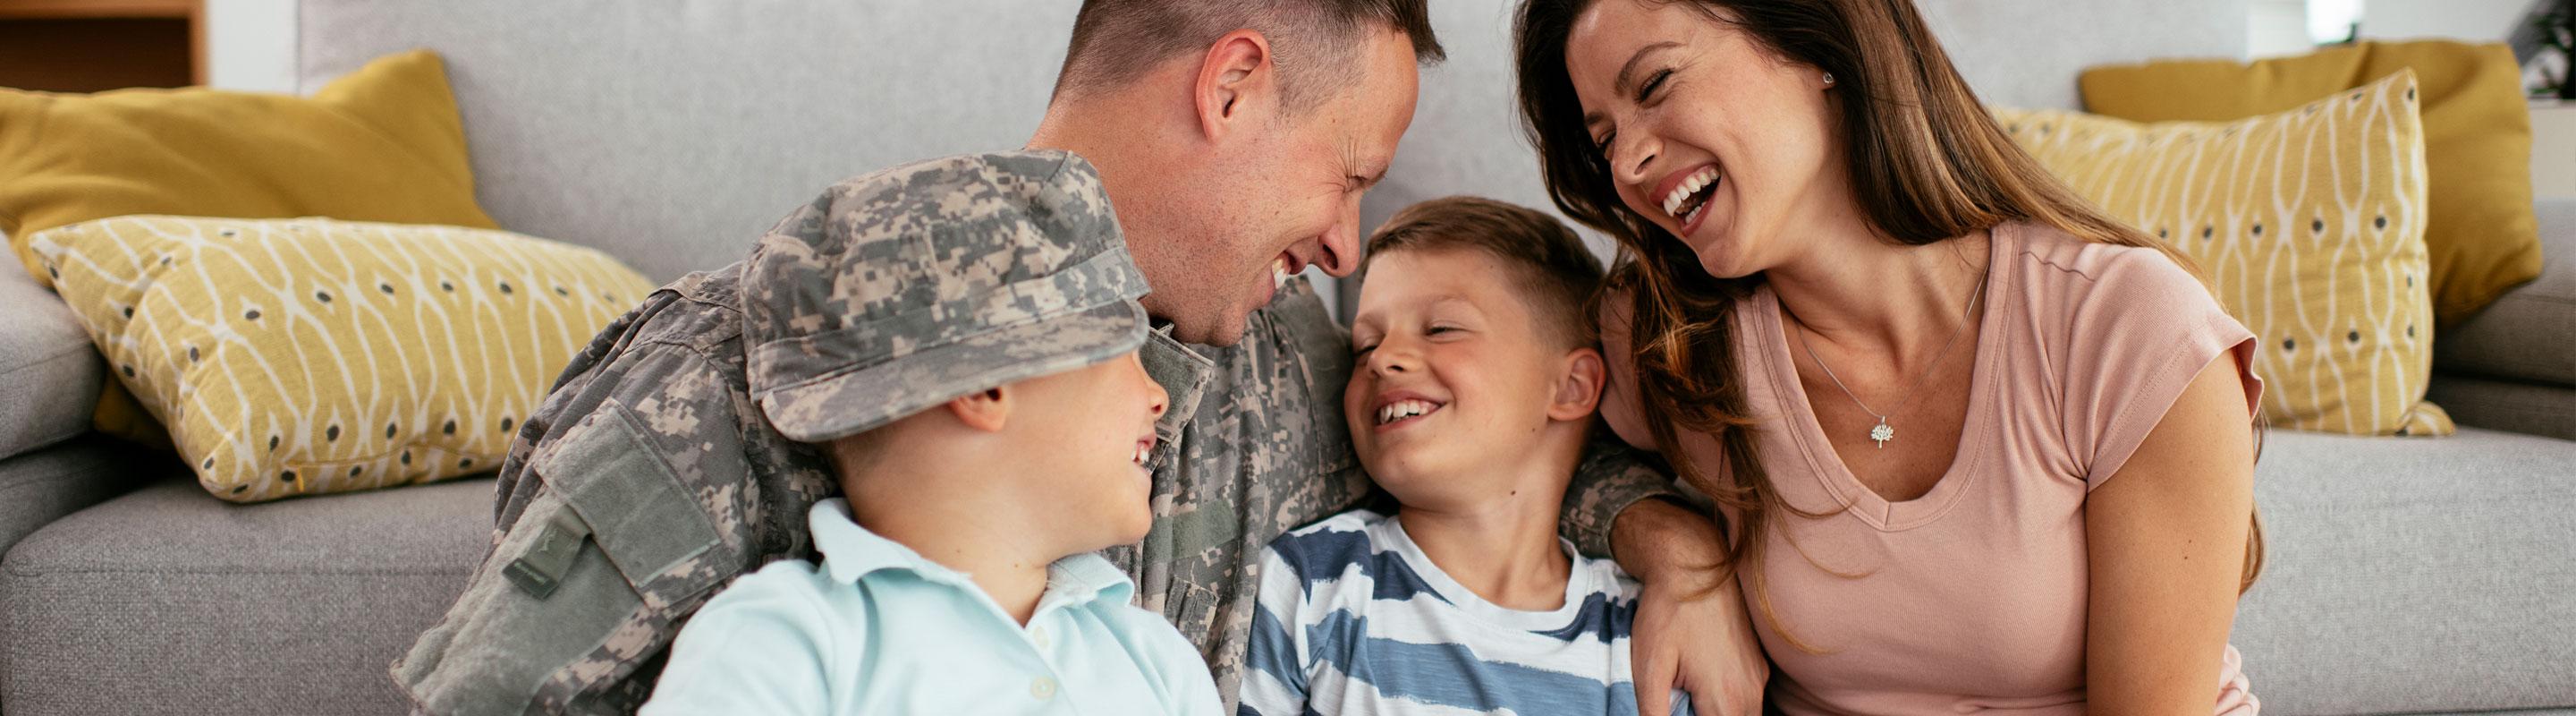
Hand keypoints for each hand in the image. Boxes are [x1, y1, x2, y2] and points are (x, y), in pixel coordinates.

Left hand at [1611, 499, 1765, 715]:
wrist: (1692, 563)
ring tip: (1689, 696)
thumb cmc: (1667, 612)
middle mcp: (1750, 689)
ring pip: (1746, 714)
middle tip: (1680, 703)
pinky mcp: (1757, 661)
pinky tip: (1703, 684)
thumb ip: (1654, 711)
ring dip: (1719, 714)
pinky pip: (1748, 696)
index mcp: (1724, 696)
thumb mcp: (1648, 667)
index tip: (1677, 708)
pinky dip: (1729, 702)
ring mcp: (1757, 674)